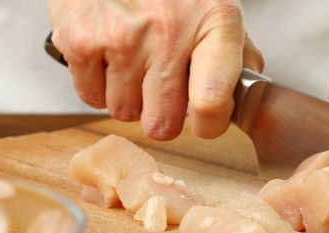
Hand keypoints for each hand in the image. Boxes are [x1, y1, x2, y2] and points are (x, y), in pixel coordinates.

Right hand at [47, 0, 262, 139]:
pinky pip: (91, 97)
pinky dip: (99, 85)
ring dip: (129, 98)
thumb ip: (238, 56)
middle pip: (163, 124)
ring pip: (125, 112)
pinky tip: (110, 56)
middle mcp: (169, 30)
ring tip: (135, 63)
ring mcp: (122, 36)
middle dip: (163, 115)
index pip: (212, 103)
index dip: (209, 124)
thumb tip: (247, 98)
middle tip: (163, 89)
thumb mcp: (215, 9)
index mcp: (215, 23)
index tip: (205, 120)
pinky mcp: (81, 39)